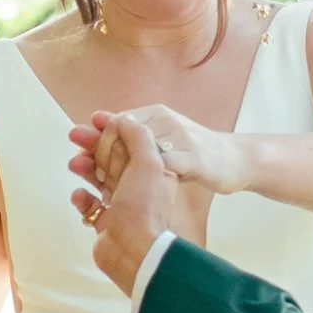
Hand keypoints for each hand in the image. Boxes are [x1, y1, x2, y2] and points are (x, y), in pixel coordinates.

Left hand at [66, 103, 244, 200]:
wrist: (234, 160)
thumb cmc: (192, 154)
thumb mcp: (158, 143)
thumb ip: (130, 136)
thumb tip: (94, 124)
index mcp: (154, 114)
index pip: (116, 122)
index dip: (95, 139)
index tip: (78, 152)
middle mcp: (164, 120)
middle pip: (122, 134)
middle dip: (99, 152)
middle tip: (85, 171)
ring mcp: (180, 138)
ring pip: (140, 152)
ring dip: (118, 169)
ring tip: (102, 186)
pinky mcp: (194, 157)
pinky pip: (164, 167)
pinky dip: (147, 183)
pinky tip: (134, 198)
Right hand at [70, 109, 192, 296]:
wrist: (135, 251)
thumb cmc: (144, 206)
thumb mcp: (148, 162)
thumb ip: (137, 136)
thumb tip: (124, 118)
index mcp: (152, 170)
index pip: (130, 142)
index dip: (112, 128)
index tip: (93, 119)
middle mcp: (138, 187)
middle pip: (112, 158)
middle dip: (94, 145)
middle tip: (74, 134)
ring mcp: (122, 206)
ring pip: (100, 179)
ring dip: (86, 168)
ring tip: (74, 164)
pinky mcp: (107, 224)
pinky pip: (91, 206)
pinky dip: (83, 199)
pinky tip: (80, 196)